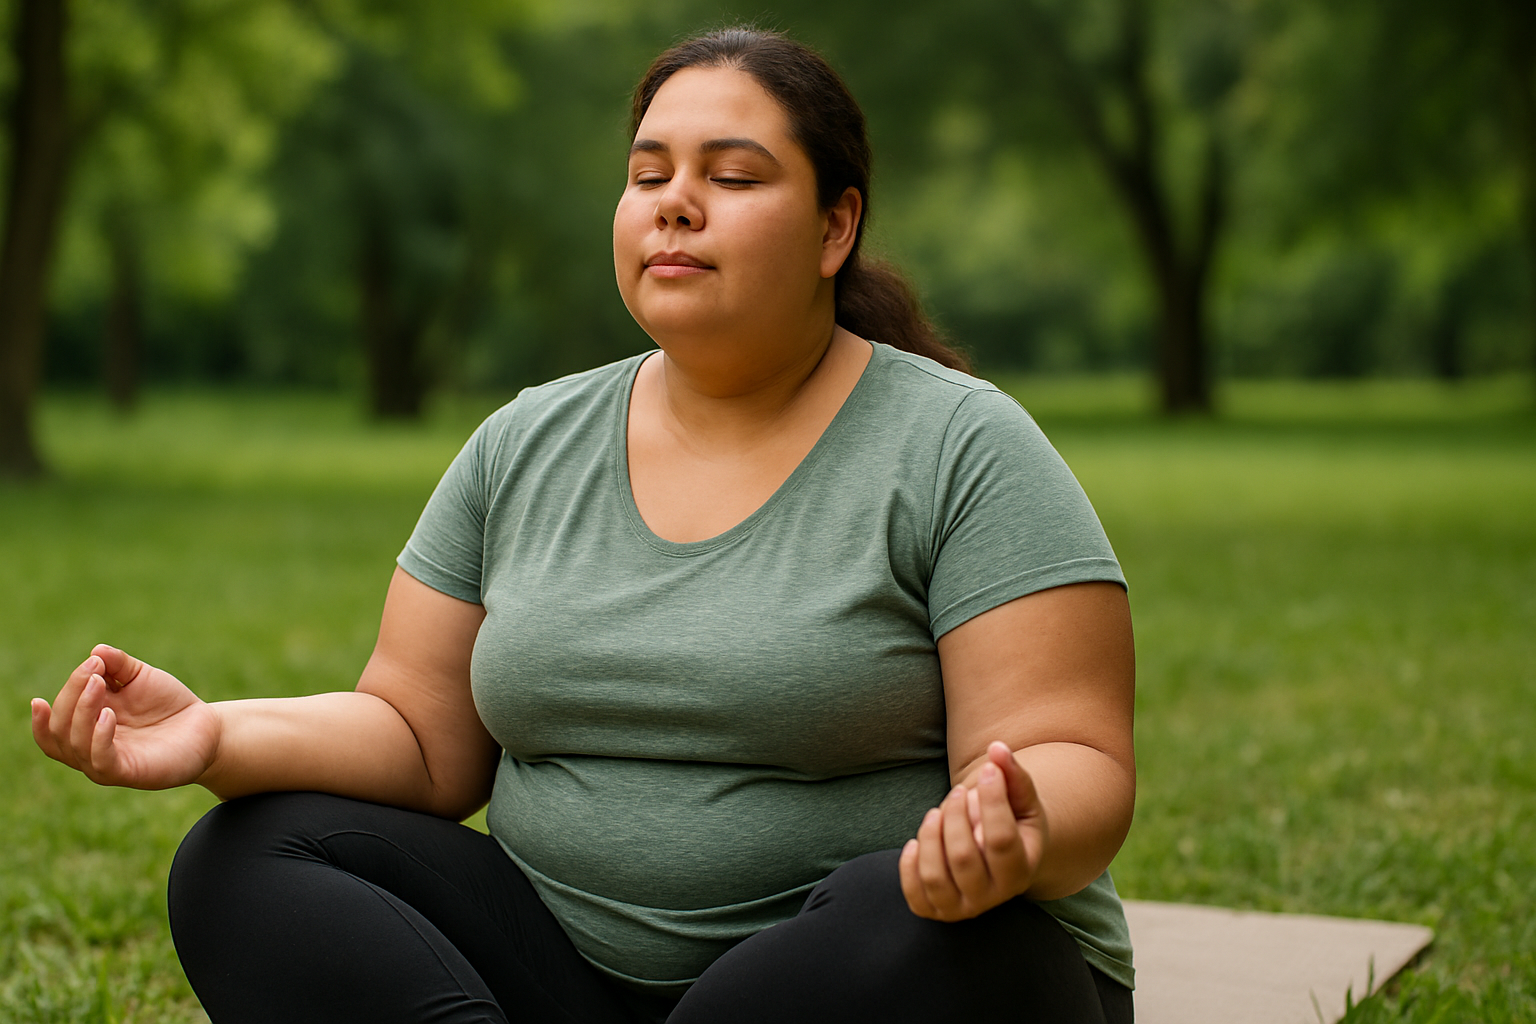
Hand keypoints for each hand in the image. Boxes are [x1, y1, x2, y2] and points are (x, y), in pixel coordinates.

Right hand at [31, 645, 220, 789]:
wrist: (206, 726)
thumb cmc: (168, 703)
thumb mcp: (141, 677)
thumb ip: (118, 665)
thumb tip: (95, 651)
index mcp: (86, 725)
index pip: (55, 719)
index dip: (49, 704)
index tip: (78, 671)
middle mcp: (91, 746)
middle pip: (60, 728)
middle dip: (71, 695)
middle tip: (94, 670)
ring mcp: (107, 761)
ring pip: (74, 745)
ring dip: (81, 711)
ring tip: (97, 683)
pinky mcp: (128, 772)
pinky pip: (100, 760)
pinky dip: (98, 737)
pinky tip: (108, 715)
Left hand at [899, 740, 1048, 920]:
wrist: (998, 855)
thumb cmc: (1012, 822)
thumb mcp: (1021, 800)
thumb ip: (1014, 775)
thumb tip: (997, 749)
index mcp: (1021, 871)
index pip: (1001, 839)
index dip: (991, 800)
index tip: (986, 771)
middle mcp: (993, 897)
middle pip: (963, 857)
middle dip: (955, 814)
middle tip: (958, 792)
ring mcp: (962, 908)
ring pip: (935, 876)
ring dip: (930, 835)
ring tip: (936, 812)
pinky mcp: (934, 909)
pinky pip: (914, 894)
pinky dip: (910, 863)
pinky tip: (918, 841)